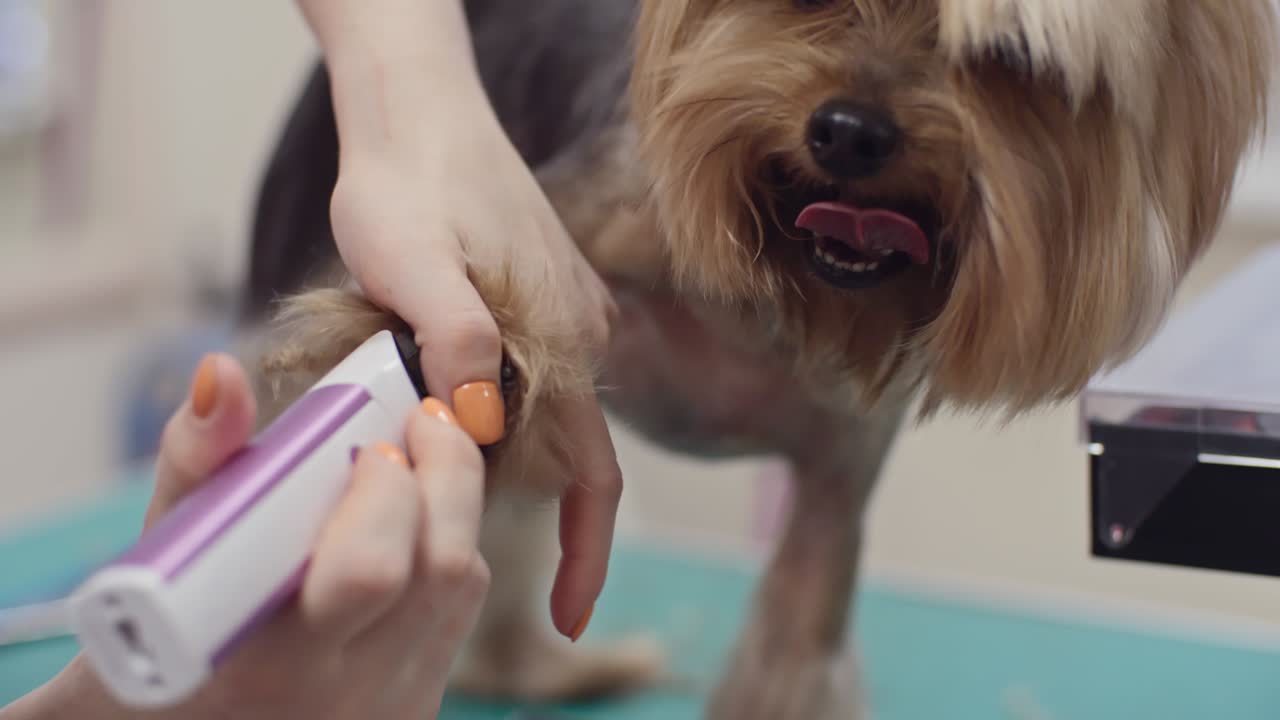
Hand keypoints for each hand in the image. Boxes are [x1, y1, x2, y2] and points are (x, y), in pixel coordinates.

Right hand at [9, 354, 489, 719]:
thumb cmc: (153, 643)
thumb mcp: (155, 561)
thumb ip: (194, 462)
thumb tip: (222, 372)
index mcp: (266, 663)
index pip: (370, 571)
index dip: (389, 492)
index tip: (373, 442)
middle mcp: (342, 695)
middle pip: (444, 569)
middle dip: (446, 474)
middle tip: (419, 421)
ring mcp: (388, 708)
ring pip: (462, 586)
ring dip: (450, 507)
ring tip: (409, 462)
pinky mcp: (414, 710)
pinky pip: (456, 616)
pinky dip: (442, 552)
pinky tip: (405, 528)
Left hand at [325, 84, 619, 639]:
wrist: (418, 108)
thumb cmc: (409, 180)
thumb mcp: (412, 261)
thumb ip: (453, 340)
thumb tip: (478, 425)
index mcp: (566, 340)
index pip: (592, 474)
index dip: (586, 552)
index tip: (568, 615)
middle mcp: (582, 335)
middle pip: (550, 452)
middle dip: (486, 477)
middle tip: (401, 459)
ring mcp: (567, 317)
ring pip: (529, 414)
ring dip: (471, 431)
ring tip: (397, 392)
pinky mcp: (541, 302)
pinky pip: (520, 375)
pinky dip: (473, 395)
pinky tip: (419, 366)